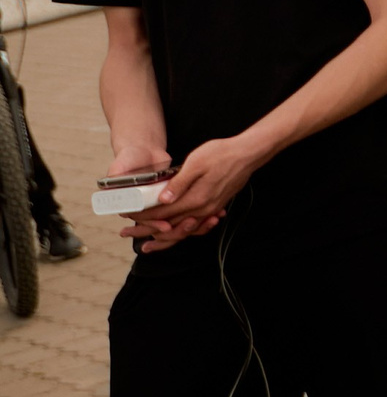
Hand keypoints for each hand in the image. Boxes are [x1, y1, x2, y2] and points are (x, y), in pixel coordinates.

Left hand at [130, 133, 266, 250]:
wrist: (249, 154)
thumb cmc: (222, 153)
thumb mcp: (196, 162)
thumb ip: (179, 183)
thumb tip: (163, 199)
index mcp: (195, 198)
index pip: (162, 213)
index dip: (143, 217)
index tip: (128, 217)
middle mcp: (203, 208)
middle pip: (170, 226)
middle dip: (147, 230)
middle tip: (126, 233)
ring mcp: (211, 209)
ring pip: (183, 229)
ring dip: (163, 236)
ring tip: (147, 243)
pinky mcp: (216, 205)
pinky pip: (195, 225)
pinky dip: (181, 230)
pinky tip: (175, 230)